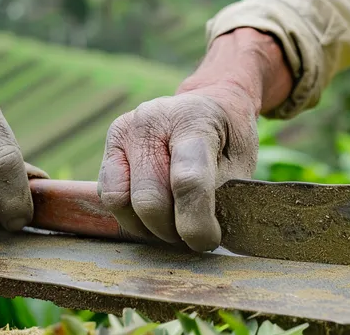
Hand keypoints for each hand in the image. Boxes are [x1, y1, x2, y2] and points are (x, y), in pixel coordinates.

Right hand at [97, 83, 258, 251]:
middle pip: (150, 200)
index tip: (207, 242)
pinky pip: (110, 196)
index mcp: (193, 119)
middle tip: (192, 234)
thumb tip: (200, 238)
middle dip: (172, 230)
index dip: (196, 223)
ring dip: (150, 227)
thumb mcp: (238, 166)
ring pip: (123, 203)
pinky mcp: (110, 142)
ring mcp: (125, 129)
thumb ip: (219, 199)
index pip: (188, 181)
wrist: (209, 106)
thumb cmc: (227, 141)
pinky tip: (156, 208)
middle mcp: (151, 119)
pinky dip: (132, 215)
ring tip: (174, 221)